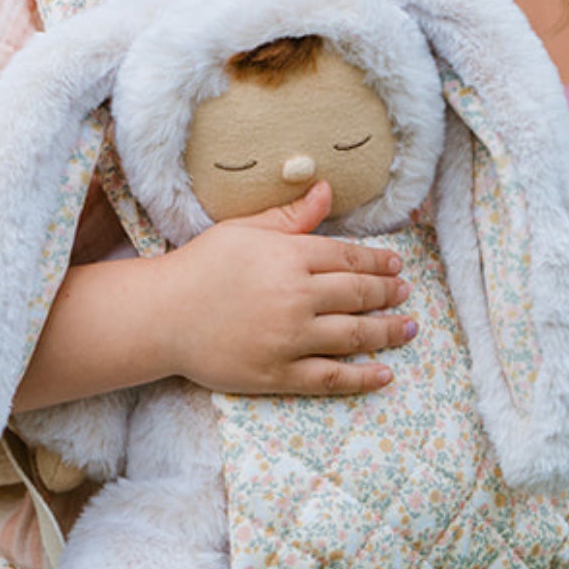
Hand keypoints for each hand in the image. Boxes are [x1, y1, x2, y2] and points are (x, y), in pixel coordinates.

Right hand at [160, 181, 416, 395]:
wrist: (161, 315)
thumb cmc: (200, 266)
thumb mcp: (245, 230)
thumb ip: (291, 216)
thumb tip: (327, 190)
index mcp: (289, 256)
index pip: (348, 257)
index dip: (378, 262)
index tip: (395, 265)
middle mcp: (296, 296)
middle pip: (358, 295)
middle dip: (388, 294)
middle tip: (405, 294)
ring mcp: (289, 338)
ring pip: (354, 335)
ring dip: (388, 332)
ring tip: (408, 329)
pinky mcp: (278, 373)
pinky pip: (331, 377)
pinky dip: (362, 377)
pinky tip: (384, 374)